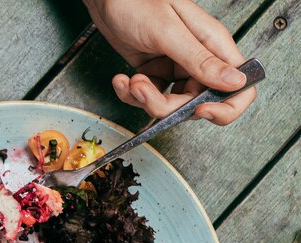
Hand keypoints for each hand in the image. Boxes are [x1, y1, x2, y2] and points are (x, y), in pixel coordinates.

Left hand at [84, 0, 255, 124]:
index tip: (200, 111)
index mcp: (213, 44)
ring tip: (131, 81)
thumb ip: (200, 59)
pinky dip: (132, 94)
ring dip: (145, 99)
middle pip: (198, 102)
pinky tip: (122, 79)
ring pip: (170, 104)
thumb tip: (236, 81)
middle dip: (168, 106)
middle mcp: (198, 59)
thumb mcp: (168, 32)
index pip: (239, 86)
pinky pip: (149, 96)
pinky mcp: (154, 71)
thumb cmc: (137, 2)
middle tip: (144, 90)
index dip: (225, 107)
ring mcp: (176, 67)